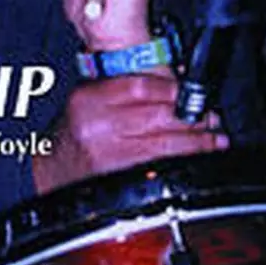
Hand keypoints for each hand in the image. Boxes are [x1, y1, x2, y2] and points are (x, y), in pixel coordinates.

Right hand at [33, 72, 228, 192]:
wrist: (51, 168)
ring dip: (197, 141)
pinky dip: (184, 160)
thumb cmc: (76, 132)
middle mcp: (96, 127)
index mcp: (88, 100)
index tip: (191, 90)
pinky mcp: (119, 180)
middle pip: (158, 115)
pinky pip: (161, 166)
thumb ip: (124, 91)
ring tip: (214, 138)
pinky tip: (198, 156)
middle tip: (211, 115)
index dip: (172, 88)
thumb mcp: (90, 101)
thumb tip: (175, 84)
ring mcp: (108, 155)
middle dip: (192, 116)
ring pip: (165, 144)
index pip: (140, 86)